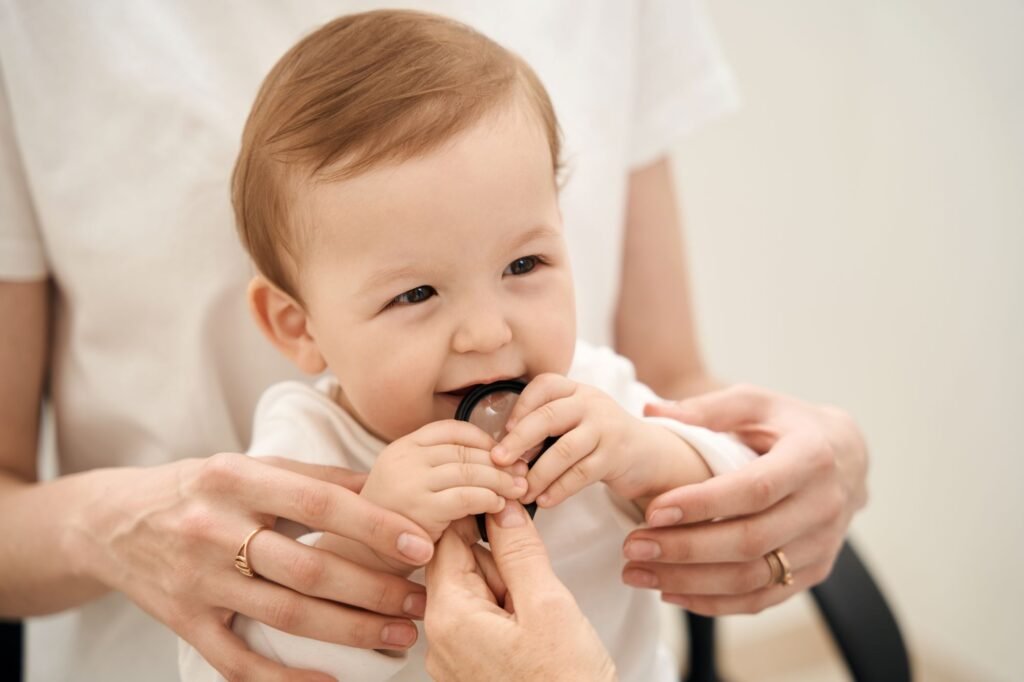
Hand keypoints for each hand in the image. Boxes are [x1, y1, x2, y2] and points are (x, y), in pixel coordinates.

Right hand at [78, 453, 438, 680]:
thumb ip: (314, 476)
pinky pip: (239, 662)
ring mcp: (197, 581)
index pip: (318, 503)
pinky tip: (333, 681)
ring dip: (351, 631)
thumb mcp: (249, 465)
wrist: (111, 522)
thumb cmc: (198, 488)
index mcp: (237, 479)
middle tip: (420, 601)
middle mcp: (214, 529)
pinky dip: (287, 679)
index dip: (374, 526)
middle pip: (309, 568)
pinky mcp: (184, 622)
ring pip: (287, 616)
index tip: (421, 544)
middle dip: (375, 590)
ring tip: (399, 635)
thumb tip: (384, 486)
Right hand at [361, 420, 528, 542]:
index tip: (504, 455)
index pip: (453, 430)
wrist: (366, 557)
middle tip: (522, 473)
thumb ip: (441, 467)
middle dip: (500, 462)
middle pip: (465, 450)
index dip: (484, 440)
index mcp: (403, 446)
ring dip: (500, 481)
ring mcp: (410, 481)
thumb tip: (496, 458)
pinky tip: (498, 506)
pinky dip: (489, 499)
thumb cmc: (397, 522)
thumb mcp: (412, 483)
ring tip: (517, 491)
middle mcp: (404, 458)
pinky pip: (467, 496)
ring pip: (470, 471)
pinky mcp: (421, 507)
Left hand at [424, 501, 616, 681]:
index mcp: (450, 616)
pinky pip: (484, 623)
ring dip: (509, 590)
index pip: (447, 540)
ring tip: (541, 619)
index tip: (507, 502)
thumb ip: (520, 551)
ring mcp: (455, 659)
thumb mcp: (548, 605)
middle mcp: (441, 639)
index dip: (479, 515)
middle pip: (461, 566)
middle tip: (536, 586)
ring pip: (476, 593)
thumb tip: (502, 509)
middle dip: (501, 562)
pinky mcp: (473, 671)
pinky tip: (535, 633)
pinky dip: (510, 615)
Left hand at [491, 374, 701, 506]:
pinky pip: (582, 473)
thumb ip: (545, 426)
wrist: (649, 454)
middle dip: (519, 440)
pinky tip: (545, 500)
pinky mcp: (617, 456)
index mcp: (575, 390)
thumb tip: (501, 450)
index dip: (520, 406)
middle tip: (498, 461)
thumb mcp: (574, 421)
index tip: (503, 431)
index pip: (544, 385)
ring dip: (537, 473)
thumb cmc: (598, 439)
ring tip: (520, 491)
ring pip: (564, 449)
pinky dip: (559, 489)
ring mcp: (606, 428)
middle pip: (548, 416)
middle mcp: (591, 403)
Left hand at [620, 384, 867, 615]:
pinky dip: (712, 602)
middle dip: (685, 549)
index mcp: (811, 458)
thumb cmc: (790, 424)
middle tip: (633, 546)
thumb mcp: (756, 402)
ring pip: (752, 578)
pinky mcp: (813, 573)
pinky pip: (760, 598)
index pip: (754, 489)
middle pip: (750, 541)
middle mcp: (823, 507)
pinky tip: (669, 591)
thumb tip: (651, 409)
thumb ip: (708, 407)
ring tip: (637, 572)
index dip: (702, 504)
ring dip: (689, 582)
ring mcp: (822, 546)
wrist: (848, 456)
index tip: (652, 510)